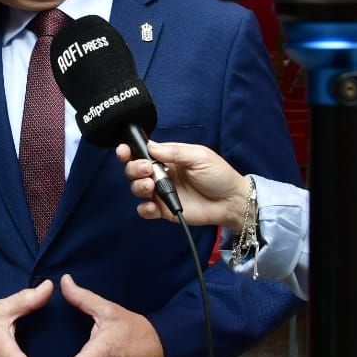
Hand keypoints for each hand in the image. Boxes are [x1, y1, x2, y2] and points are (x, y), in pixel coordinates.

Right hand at [115, 140, 248, 227]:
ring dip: (138, 186)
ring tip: (150, 186)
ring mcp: (162, 193)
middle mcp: (161, 174)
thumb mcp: (199, 156)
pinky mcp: (165, 210)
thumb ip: (173, 152)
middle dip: (134, 168)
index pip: (143, 152)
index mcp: (168, 158)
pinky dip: (144, 208)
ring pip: (137, 189)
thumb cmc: (219, 175)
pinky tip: (153, 205)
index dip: (130, 151)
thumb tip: (150, 146)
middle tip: (146, 170)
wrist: (231, 201)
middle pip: (135, 170)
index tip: (124, 150)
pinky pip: (146, 210)